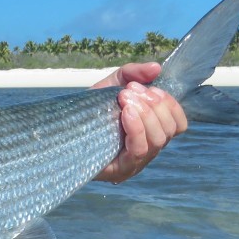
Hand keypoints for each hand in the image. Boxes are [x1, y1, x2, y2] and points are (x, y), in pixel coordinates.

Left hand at [92, 62, 187, 183]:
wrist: (60, 127)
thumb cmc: (90, 109)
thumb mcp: (113, 84)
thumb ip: (134, 73)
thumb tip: (156, 68)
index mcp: (151, 131)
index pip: (178, 124)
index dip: (170, 104)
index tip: (150, 88)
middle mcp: (148, 149)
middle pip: (169, 130)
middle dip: (153, 105)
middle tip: (129, 91)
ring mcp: (135, 163)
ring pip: (157, 139)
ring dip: (144, 113)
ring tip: (124, 98)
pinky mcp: (120, 171)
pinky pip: (138, 150)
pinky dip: (136, 128)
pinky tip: (125, 113)